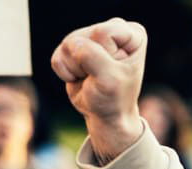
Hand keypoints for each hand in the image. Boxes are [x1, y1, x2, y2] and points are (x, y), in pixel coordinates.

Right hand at [50, 18, 146, 161]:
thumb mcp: (109, 79)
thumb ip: (91, 56)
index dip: (103, 56)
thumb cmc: (114, 98)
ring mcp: (92, 37)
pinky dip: (65, 72)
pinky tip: (80, 78)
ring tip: (91, 78)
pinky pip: (57, 55)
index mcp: (134, 35)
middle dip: (87, 63)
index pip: (103, 33)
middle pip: (82, 38)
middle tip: (100, 77)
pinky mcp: (74, 47)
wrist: (106, 116)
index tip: (114, 71)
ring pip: (67, 45)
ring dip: (76, 68)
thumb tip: (71, 43)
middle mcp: (114, 30)